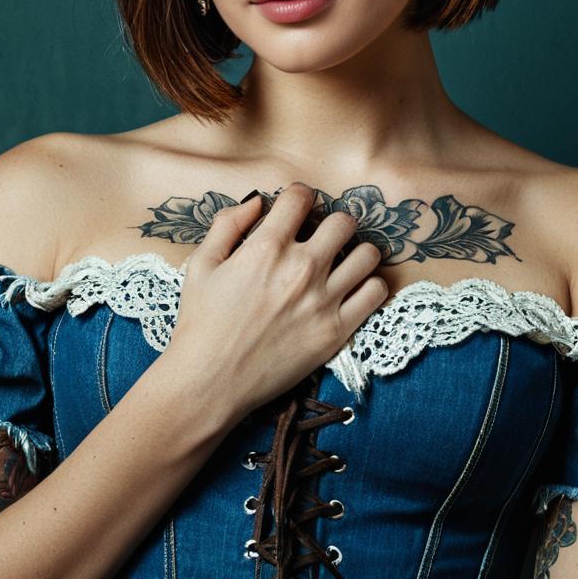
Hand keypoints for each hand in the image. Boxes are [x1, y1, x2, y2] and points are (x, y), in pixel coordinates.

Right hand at [166, 182, 387, 416]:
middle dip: (332, 222)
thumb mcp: (201, 264)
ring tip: (341, 261)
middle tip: (322, 236)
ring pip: (367, 254)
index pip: (302, 197)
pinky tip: (350, 289)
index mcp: (267, 247)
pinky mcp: (336, 331)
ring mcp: (323, 300)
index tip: (295, 209)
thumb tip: (257, 201)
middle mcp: (301, 268)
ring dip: (356, 251)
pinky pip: (376, 293)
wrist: (209, 381)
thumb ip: (228, 224)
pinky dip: (369, 285)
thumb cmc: (201, 322)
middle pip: (344, 221)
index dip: (298, 197)